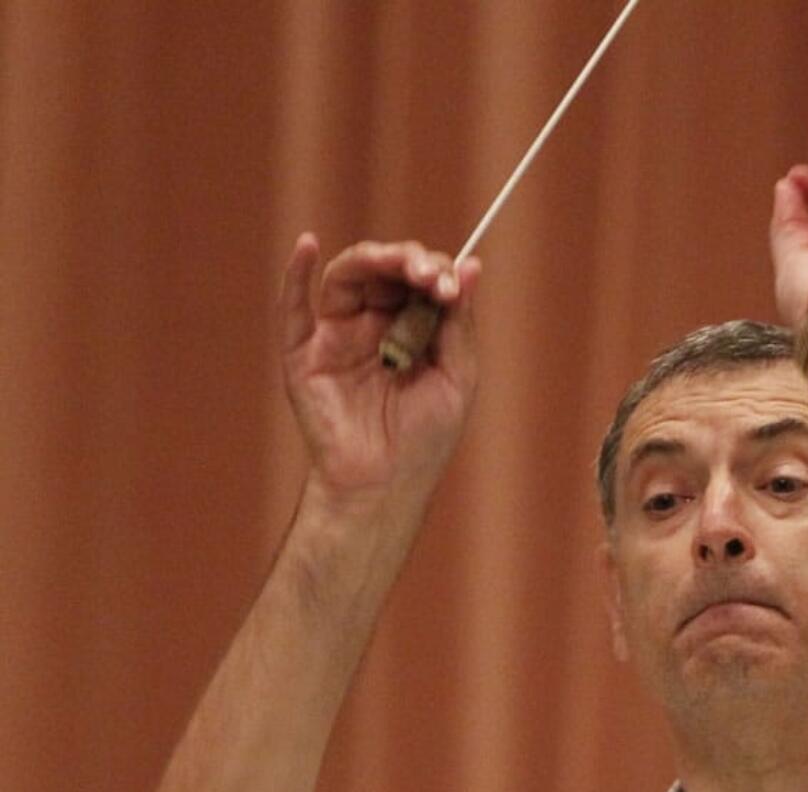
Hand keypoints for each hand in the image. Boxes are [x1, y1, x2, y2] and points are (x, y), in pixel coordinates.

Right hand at [278, 234, 480, 512]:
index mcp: (411, 330)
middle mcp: (373, 326)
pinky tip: (308, 245)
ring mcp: (337, 337)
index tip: (450, 286)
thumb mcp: (457, 376)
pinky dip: (295, 273)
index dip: (435, 272)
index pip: (419, 281)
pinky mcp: (304, 355)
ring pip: (347, 277)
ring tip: (397, 262)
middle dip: (408, 262)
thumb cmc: (425, 440)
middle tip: (427, 274)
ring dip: (372, 259)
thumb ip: (459, 322)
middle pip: (384, 271)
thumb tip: (470, 265)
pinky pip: (293, 308)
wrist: (385, 487)